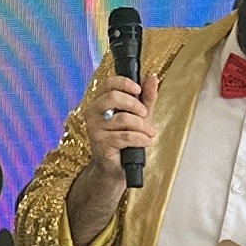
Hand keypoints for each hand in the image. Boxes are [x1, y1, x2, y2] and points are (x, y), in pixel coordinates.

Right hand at [91, 68, 158, 189]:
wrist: (117, 167)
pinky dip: (140, 139)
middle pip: (113, 97)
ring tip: (149, 133)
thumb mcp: (139, 115)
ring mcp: (94, 128)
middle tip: (145, 114)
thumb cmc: (126, 140)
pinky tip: (145, 141)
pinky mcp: (100, 143)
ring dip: (142, 126)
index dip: (125, 83)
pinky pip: (125, 136)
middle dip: (135, 105)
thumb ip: (146, 98)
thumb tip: (153, 78)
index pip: (109, 83)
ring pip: (123, 119)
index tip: (138, 89)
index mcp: (100, 101)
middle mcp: (93, 113)